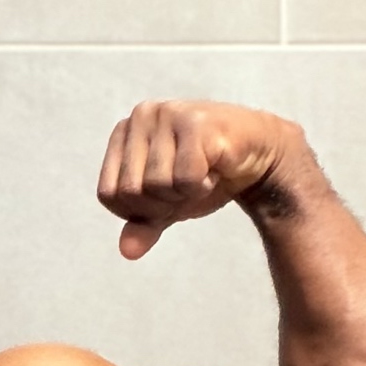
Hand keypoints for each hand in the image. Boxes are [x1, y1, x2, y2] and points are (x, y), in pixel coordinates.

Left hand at [97, 100, 297, 259]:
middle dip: (161, 205)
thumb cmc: (204, 176)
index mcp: (124, 132)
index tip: (164, 197)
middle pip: (130, 192)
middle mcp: (141, 115)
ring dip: (183, 194)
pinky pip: (185, 178)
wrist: (256, 155)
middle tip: (187, 186)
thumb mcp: (166, 206)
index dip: (137, 211)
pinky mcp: (195, 122)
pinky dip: (201, 186)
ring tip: (201, 174)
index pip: (109, 194)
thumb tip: (127, 251)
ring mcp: (168, 114)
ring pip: (156, 185)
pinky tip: (214, 169)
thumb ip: (143, 226)